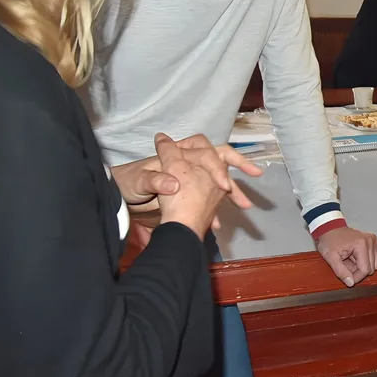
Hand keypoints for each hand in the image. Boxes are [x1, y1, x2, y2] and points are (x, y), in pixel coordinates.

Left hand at [111, 134, 262, 211]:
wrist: (120, 202)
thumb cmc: (128, 184)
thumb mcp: (138, 181)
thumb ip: (155, 180)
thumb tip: (172, 183)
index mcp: (178, 155)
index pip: (206, 151)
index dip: (217, 166)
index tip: (224, 185)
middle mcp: (189, 164)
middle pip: (219, 159)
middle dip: (239, 165)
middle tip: (256, 173)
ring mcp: (192, 180)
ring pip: (219, 180)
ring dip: (234, 192)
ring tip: (246, 205)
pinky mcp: (190, 196)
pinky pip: (210, 199)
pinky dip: (218, 209)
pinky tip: (218, 225)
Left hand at [316, 226, 376, 286]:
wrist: (329, 229)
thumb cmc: (329, 240)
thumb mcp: (330, 257)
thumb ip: (341, 271)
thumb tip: (351, 282)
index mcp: (361, 244)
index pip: (365, 270)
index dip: (356, 277)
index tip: (347, 277)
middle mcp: (370, 241)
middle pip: (371, 268)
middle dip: (358, 271)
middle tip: (347, 266)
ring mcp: (373, 240)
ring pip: (376, 264)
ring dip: (364, 266)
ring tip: (353, 261)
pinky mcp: (374, 241)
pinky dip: (376, 261)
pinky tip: (367, 262)